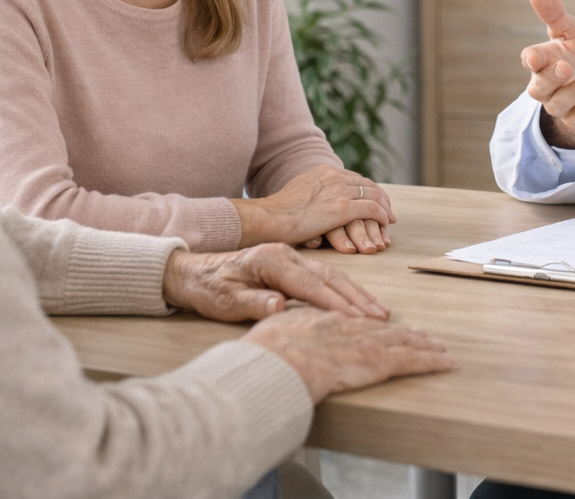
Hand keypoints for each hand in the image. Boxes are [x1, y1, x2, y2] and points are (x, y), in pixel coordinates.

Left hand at [163, 243, 388, 320]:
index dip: (335, 303)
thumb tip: (279, 306)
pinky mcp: (293, 266)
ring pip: (332, 276)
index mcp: (272, 260)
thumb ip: (253, 303)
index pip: (310, 284)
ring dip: (356, 294)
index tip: (356, 319)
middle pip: (329, 277)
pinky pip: (325, 278)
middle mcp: (287, 255)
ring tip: (377, 311)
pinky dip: (345, 291)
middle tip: (379, 317)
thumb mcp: (225, 300)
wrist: (195, 273)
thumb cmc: (210, 288)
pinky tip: (357, 303)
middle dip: (356, 298)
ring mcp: (292, 258)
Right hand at [232, 165, 393, 253]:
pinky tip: (385, 223)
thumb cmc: (277, 213)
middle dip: (380, 198)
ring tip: (389, 219)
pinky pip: (372, 209)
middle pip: (367, 185)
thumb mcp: (297, 192)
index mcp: (323, 171)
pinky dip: (382, 216)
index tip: (374, 200)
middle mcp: (334, 176)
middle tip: (387, 211)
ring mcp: (339, 191)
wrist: (269, 218)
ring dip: (384, 208)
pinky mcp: (343, 208)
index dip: (368, 190)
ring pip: (374, 195)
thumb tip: (316, 200)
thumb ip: (312, 192)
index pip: (354, 178)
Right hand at [245, 306, 452, 403]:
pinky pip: (410, 361)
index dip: (369, 323)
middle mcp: (349, 326)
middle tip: (422, 336)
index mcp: (323, 318)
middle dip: (404, 334)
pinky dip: (430, 361)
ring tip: (439, 349)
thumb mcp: (269, 330)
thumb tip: (277, 315)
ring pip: (402, 342)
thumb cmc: (267, 350)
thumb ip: (279, 324)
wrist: (277, 359)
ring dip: (422, 346)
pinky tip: (445, 362)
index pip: (352, 320)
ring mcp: (365, 342)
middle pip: (383, 329)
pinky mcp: (377, 360)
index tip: (381, 324)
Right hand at [520, 0, 574, 148]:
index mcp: (543, 63)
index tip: (536, 57)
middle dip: (552, 77)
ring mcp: (563, 106)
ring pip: (560, 104)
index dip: (532, 59)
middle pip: (540, 87)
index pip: (530, 60)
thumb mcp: (570, 32)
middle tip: (565, 67)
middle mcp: (547, 87)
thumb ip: (554, 14)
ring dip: (574, 91)